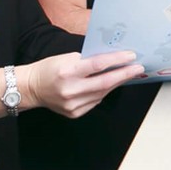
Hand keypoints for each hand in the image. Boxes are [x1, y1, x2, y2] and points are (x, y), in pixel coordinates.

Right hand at [21, 51, 143, 118]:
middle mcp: (70, 90)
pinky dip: (104, 92)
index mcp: (67, 72)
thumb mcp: (67, 57)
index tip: (131, 56)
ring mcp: (72, 104)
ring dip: (116, 83)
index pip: (97, 65)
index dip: (117, 60)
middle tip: (138, 68)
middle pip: (104, 82)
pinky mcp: (74, 113)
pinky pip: (95, 101)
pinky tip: (109, 85)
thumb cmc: (50, 69)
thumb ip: (88, 60)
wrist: (32, 88)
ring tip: (126, 74)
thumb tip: (112, 59)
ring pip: (102, 93)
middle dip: (124, 74)